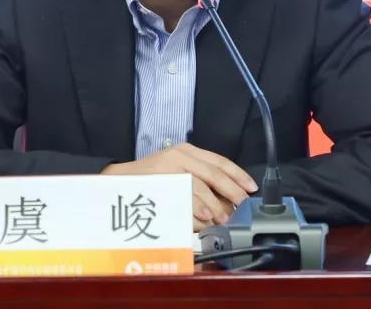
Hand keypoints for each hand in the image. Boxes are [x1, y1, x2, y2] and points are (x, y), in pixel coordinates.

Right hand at [101, 143, 256, 227]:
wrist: (119, 180)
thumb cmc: (152, 178)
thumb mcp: (178, 169)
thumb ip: (201, 178)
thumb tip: (229, 198)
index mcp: (187, 151)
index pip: (219, 161)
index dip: (237, 175)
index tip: (250, 188)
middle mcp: (179, 156)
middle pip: (213, 174)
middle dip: (231, 192)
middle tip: (240, 206)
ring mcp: (168, 170)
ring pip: (200, 188)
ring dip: (214, 206)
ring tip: (221, 217)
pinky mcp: (159, 184)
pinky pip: (183, 201)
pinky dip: (195, 212)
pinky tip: (202, 220)